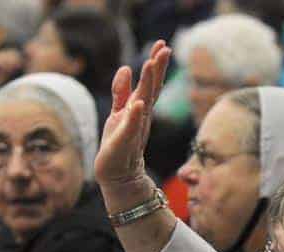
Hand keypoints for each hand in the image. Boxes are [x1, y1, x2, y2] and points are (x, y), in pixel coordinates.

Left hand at [95, 41, 170, 209]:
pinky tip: (138, 103)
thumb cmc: (118, 144)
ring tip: (151, 64)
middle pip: (152, 88)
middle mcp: (140, 116)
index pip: (150, 82)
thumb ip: (121, 91)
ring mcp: (134, 128)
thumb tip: (125, 68)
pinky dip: (135, 115)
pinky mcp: (125, 142)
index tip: (163, 44)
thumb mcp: (118, 113)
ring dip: (148, 85)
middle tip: (165, 48)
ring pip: (144, 103)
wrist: (120, 176)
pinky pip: (131, 127)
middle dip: (157, 68)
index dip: (156, 64)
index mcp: (138, 107)